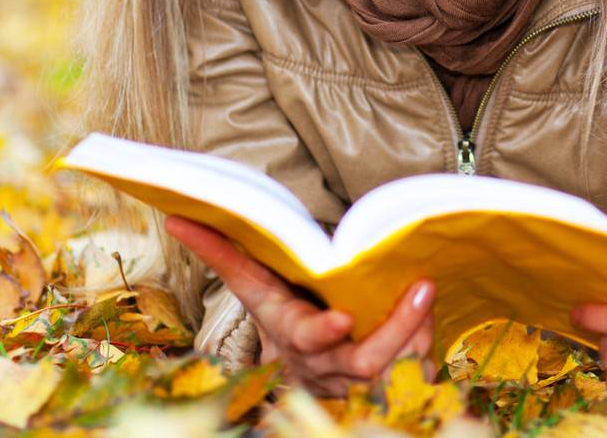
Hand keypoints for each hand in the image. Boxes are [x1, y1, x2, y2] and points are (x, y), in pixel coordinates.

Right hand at [166, 215, 434, 395]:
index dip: (323, 333)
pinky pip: (418, 372)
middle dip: (397, 327)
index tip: (341, 319)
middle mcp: (328, 366)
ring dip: (419, 331)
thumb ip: (225, 254)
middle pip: (365, 360)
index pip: (307, 337)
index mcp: (295, 336)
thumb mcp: (256, 287)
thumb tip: (177, 218)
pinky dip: (427, 345)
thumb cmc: (284, 312)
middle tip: (422, 289)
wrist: (304, 371)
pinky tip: (429, 320)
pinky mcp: (390, 388)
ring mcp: (360, 383)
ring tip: (427, 293)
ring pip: (400, 365)